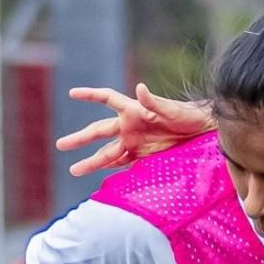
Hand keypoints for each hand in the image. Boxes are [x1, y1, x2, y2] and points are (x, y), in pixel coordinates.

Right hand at [57, 83, 213, 176]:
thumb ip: (155, 101)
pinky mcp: (143, 155)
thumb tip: (140, 88)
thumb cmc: (189, 116)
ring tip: (73, 169)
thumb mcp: (172, 109)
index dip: (90, 95)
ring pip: (107, 152)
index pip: (106, 99)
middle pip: (98, 131)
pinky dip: (111, 169)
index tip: (72, 93)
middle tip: (60, 145)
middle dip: (79, 139)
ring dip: (91, 161)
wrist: (203, 132)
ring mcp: (135, 142)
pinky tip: (99, 175)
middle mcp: (129, 126)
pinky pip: (122, 163)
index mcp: (133, 110)